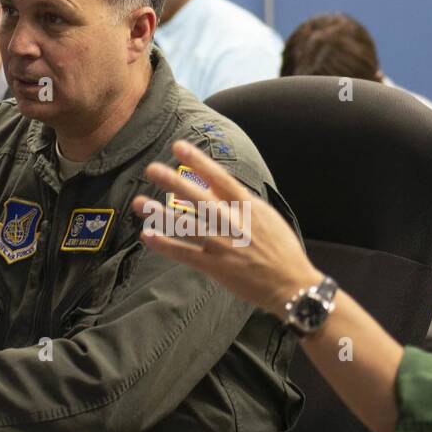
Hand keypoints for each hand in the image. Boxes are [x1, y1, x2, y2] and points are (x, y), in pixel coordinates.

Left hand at [130, 140, 321, 313]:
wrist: (292, 284)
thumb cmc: (281, 249)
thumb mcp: (266, 217)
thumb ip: (239, 200)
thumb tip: (214, 183)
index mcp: (248, 207)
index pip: (220, 178)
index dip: (198, 161)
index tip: (179, 147)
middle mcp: (234, 223)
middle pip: (198, 198)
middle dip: (173, 181)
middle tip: (152, 169)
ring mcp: (223, 245)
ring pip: (187, 225)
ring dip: (161, 214)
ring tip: (140, 203)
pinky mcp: (216, 267)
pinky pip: (185, 254)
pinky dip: (165, 245)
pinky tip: (148, 235)